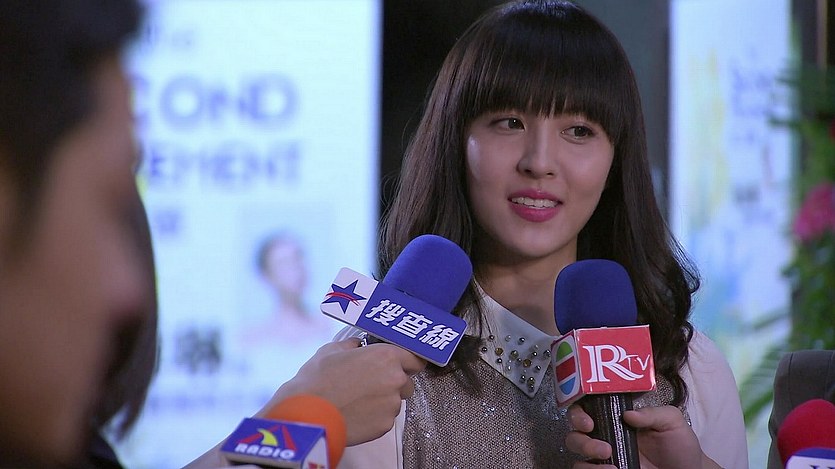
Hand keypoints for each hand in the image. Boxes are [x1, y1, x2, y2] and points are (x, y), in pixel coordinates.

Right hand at [258, 338, 425, 444]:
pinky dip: (375, 417)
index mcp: (386, 356)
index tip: (403, 365)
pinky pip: (385, 418)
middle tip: (371, 385)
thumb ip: (350, 346)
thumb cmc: (316, 381)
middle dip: (394, 384)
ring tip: (357, 401)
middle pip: (406, 382)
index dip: (408, 362)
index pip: (415, 358)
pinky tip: (356, 413)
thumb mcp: (330, 351)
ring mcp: (392, 404)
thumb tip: (355, 345)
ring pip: (395, 402)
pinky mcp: (385, 425)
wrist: (308, 415)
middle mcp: (395, 379)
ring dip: (383, 401)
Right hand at [565, 404, 720, 468]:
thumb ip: (652, 413)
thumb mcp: (672, 421)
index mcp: (616, 418)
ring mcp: (606, 457)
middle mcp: (606, 436)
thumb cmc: (680, 446)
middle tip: (604, 448)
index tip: (588, 422)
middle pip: (575, 433)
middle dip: (582, 440)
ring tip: (610, 461)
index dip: (579, 413)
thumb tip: (629, 414)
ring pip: (577, 455)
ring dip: (587, 456)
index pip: (587, 409)